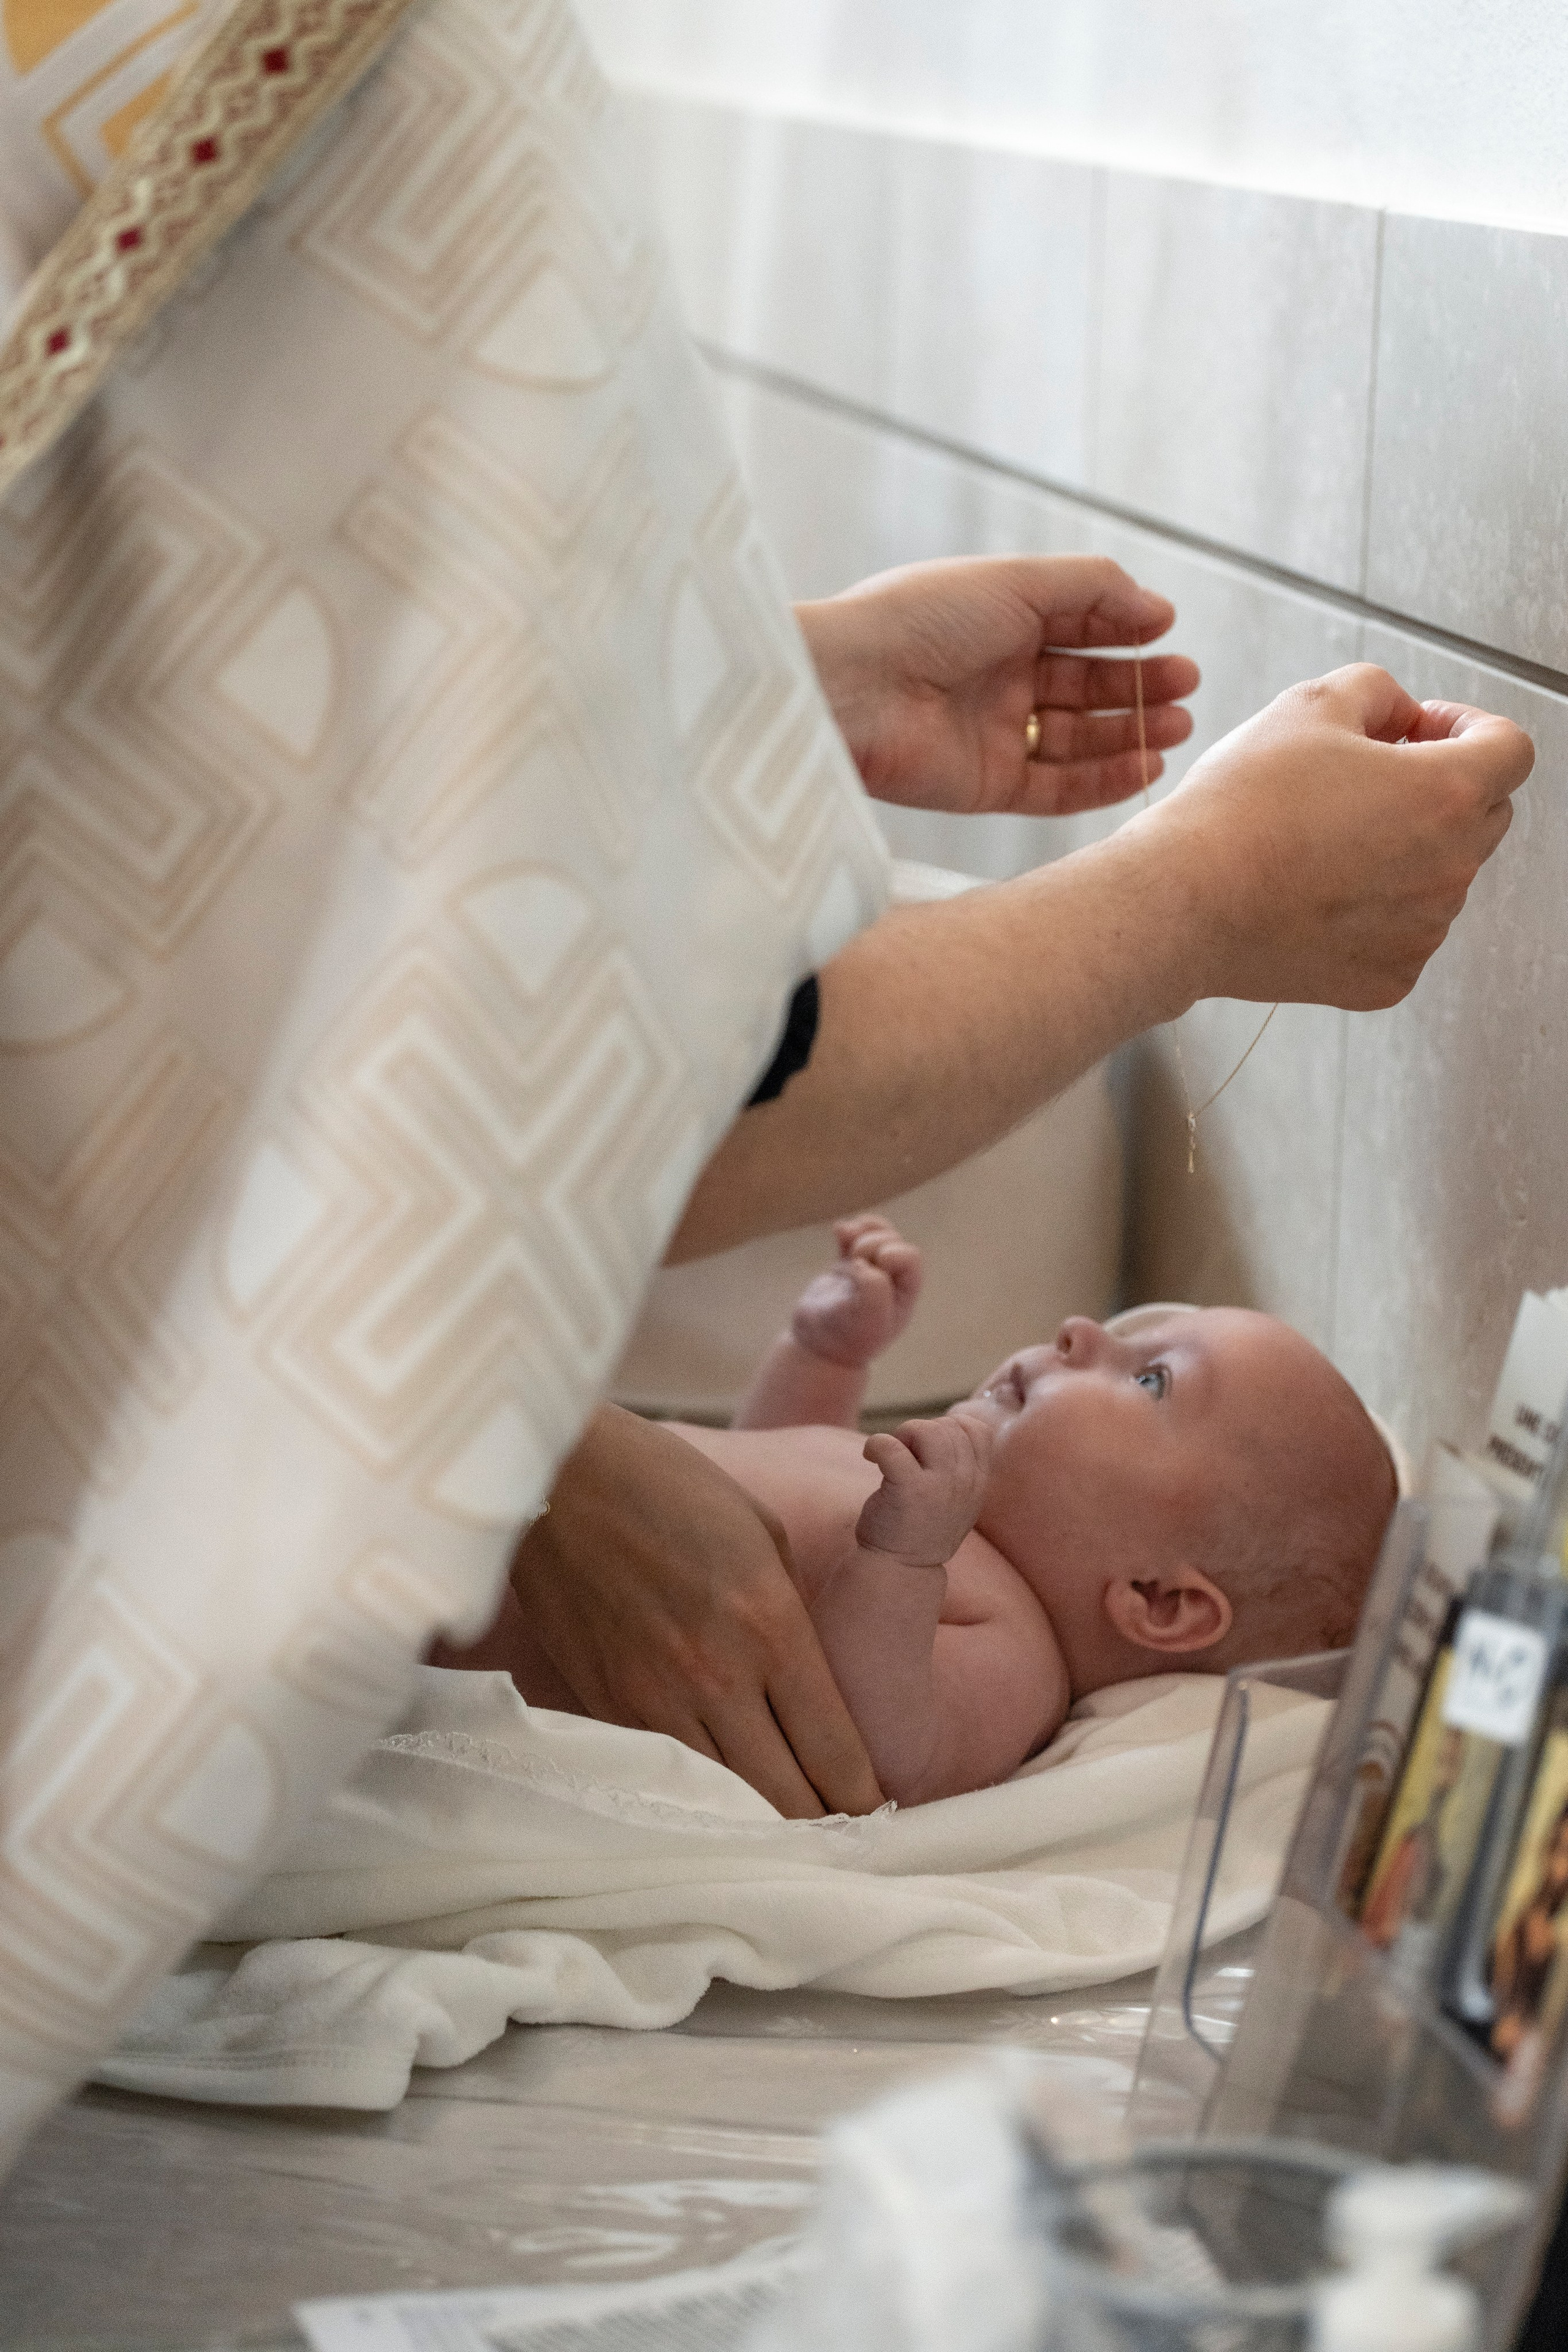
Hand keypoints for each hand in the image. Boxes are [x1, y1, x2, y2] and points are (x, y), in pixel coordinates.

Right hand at [509, 1404, 883, 1818]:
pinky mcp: (605, 1708)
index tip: (872, 1808)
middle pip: (789, 1802)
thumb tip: (810, 1683)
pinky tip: (714, 1794)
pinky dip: (698, 1794)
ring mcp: (654, 1701)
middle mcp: (718, 1679)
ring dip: (759, 1818)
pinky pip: (667, 1776)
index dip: (864, 1798)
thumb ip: (791, 1617)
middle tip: (832, 1829)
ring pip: (726, 1805)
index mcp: (773, 1629)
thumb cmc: (671, 1488)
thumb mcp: (763, 1536)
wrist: (560, 1478)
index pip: (837, 1756)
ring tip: (779, 1822)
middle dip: (820, 1824)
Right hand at [790, 1215, 922, 1368]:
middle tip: (855, 1261)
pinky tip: (837, 1231)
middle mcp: (890, 1280)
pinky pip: (853, 1239)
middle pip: (892, 1241)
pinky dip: (847, 1230)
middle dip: (872, 1242)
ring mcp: (868, 1272)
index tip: (870, 1268)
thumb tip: (862, 1262)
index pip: (909, 1256)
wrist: (817, 1347)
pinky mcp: (846, 1268)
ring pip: (875, 1236)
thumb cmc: (848, 1338)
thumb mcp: (869, 1320)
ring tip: (845, 1235)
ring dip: (862, 1231)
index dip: (891, 1254)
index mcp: (904, 1293)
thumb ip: (875, 1289)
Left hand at [796, 554, 1197, 815]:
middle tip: (1186, 684)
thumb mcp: (1016, 581)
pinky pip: (1056, 789)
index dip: (1125, 631)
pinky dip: (1103, 779)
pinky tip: (1144, 763)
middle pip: (1084, 685)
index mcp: (998, 620)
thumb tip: (1158, 608)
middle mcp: (996, 677)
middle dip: (1137, 685)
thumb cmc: (918, 620)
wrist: (850, 688)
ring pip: (1077, 738)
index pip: (1078, 626)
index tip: (1168, 632)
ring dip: (1130, 731)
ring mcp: (992, 733)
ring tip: (1177, 724)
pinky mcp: (985, 785)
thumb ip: (1093, 590)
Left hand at [857, 1404, 994, 1567]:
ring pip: (925, 1430)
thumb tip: (946, 1425)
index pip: (976, 1430)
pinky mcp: (908, 1490)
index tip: (928, 1448)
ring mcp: (939, 1487)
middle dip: (921, 1431)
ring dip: (902, 1435)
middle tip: (904, 1455)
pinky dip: (876, 1444)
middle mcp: (964, 1483)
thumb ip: (959, 1468)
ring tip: (891, 1457)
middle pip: (947, 1427)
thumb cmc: (920, 1528)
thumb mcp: (956, 1500)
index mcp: (977, 1482)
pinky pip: (891, 1447)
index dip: (949, 1427)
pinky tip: (870, 1456)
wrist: (900, 1570)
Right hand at [1145, 664, 1533, 1008]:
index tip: (1424, 730)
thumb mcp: (1308, 705)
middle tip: (1369, 778)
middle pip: (1484, 813)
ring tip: (1327, 839)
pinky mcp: (1387, 978)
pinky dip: (1377, 909)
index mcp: (1447, 793)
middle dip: (1442, 785)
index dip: (1469, 726)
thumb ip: (1378, 691)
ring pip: (1442, 876)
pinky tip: (1319, 890)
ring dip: (1407, 850)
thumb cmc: (1239, 809)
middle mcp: (1451, 869)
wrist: (1184, 902)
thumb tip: (1400, 714)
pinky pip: (1405, 932)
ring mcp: (1422, 932)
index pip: (1510, 749)